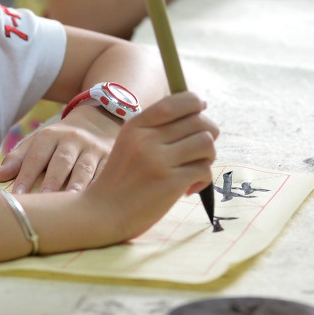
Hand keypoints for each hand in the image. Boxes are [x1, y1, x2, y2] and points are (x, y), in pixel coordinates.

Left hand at [0, 109, 117, 193]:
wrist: (98, 120)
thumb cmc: (60, 141)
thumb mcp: (38, 142)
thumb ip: (17, 159)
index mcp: (51, 135)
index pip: (36, 156)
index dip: (26, 175)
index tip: (18, 194)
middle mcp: (73, 140)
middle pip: (62, 161)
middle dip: (53, 181)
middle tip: (45, 201)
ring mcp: (94, 148)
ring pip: (86, 168)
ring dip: (77, 186)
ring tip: (70, 204)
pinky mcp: (111, 157)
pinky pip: (105, 172)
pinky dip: (99, 186)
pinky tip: (94, 201)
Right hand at [81, 92, 218, 242]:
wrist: (104, 213)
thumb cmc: (122, 177)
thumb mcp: (130, 141)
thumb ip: (158, 126)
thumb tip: (201, 106)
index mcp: (137, 125)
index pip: (178, 101)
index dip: (196, 103)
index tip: (202, 111)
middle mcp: (147, 139)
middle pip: (198, 121)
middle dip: (209, 133)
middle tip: (200, 150)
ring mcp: (159, 161)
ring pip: (206, 143)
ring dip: (208, 156)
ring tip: (195, 168)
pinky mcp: (170, 183)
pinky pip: (204, 169)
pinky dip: (203, 178)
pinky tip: (189, 187)